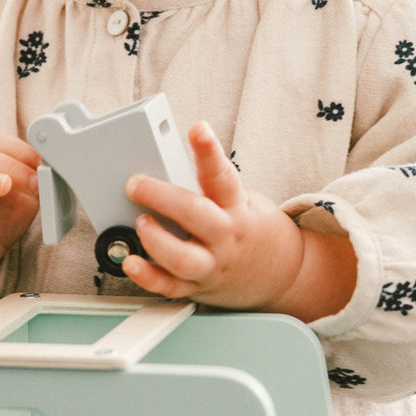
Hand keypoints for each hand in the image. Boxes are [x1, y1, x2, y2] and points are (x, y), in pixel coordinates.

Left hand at [121, 120, 352, 317]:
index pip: (222, 175)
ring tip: (141, 222)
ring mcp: (212, 264)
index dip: (209, 151)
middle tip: (136, 184)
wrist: (286, 274)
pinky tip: (130, 262)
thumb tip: (162, 166)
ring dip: (156, 240)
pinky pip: (169, 286)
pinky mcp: (198, 286)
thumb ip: (208, 189)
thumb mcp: (242, 200)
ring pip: (183, 258)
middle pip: (196, 215)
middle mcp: (225, 236)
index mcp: (237, 207)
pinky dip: (147, 277)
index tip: (198, 129)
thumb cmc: (253, 228)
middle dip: (162, 197)